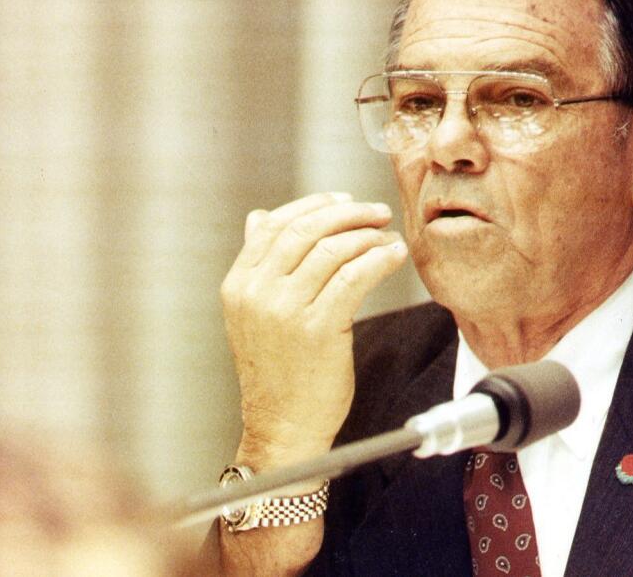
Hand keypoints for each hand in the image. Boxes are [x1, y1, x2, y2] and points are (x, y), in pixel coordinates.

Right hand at [220, 192, 408, 467]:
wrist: (283, 427)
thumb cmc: (277, 372)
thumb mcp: (253, 314)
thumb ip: (258, 265)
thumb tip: (259, 217)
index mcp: (239, 285)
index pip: (273, 226)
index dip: (314, 206)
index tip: (345, 203)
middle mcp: (257, 293)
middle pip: (305, 231)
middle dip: (347, 215)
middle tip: (376, 213)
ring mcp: (285, 310)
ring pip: (333, 250)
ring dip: (368, 237)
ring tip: (389, 237)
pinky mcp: (318, 328)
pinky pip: (355, 277)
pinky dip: (379, 259)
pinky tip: (393, 257)